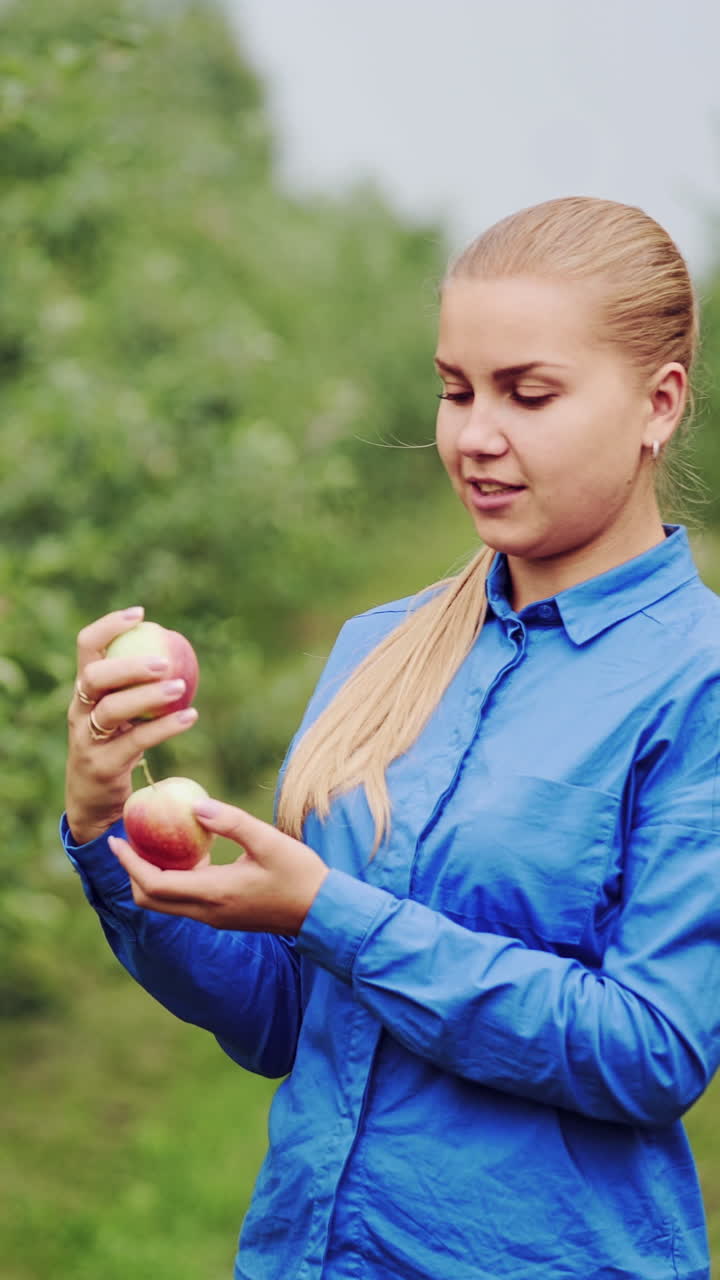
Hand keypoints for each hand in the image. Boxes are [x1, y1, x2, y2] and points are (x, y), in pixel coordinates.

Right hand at [66, 607, 197, 844]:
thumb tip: (178, 650)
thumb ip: (137, 686)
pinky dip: (165, 727)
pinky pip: (136, 741)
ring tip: (180, 687)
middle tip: (164, 661)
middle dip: (128, 665)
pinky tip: (190, 716)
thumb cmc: (115, 746)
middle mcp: (79, 711)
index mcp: (83, 690)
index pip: (86, 647)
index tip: (141, 614)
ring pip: (112, 710)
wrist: (93, 800)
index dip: (109, 626)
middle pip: (95, 678)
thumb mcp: (121, 713)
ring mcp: (87, 739)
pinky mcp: (103, 765)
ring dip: (148, 697)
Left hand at [109, 798, 328, 935]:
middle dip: (132, 872)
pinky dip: (171, 881)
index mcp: (214, 893)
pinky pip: (184, 902)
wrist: (322, 911)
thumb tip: (195, 806)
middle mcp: (207, 912)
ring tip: (150, 844)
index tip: (116, 840)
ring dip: (150, 877)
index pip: (154, 884)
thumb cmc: (299, 874)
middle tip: (127, 841)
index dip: (129, 863)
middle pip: (151, 900)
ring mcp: (215, 917)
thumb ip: (231, 822)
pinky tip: (184, 854)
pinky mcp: (223, 916)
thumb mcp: (268, 840)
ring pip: (166, 904)